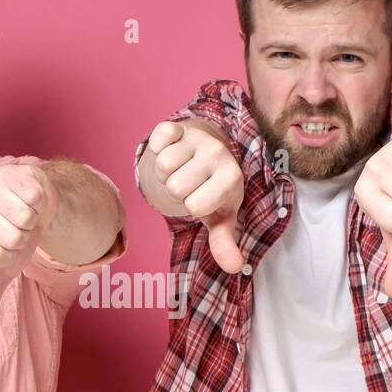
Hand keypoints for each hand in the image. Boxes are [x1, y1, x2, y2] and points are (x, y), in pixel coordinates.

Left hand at [0, 162, 54, 341]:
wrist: (32, 207)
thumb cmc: (11, 240)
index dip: (10, 257)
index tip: (6, 249)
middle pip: (10, 239)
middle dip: (23, 240)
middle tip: (18, 232)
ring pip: (24, 218)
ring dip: (33, 222)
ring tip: (24, 217)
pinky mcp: (14, 173)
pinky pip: (34, 198)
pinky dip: (40, 204)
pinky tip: (31, 201)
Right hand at [145, 120, 244, 272]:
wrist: (210, 153)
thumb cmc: (213, 191)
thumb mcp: (220, 217)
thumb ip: (224, 242)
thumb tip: (233, 267)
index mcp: (231, 178)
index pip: (194, 204)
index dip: (192, 205)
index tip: (202, 197)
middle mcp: (218, 153)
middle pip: (174, 186)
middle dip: (176, 189)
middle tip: (189, 183)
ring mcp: (199, 137)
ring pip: (162, 164)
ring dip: (165, 171)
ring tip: (181, 168)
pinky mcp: (180, 124)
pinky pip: (158, 138)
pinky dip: (158, 147)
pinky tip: (173, 149)